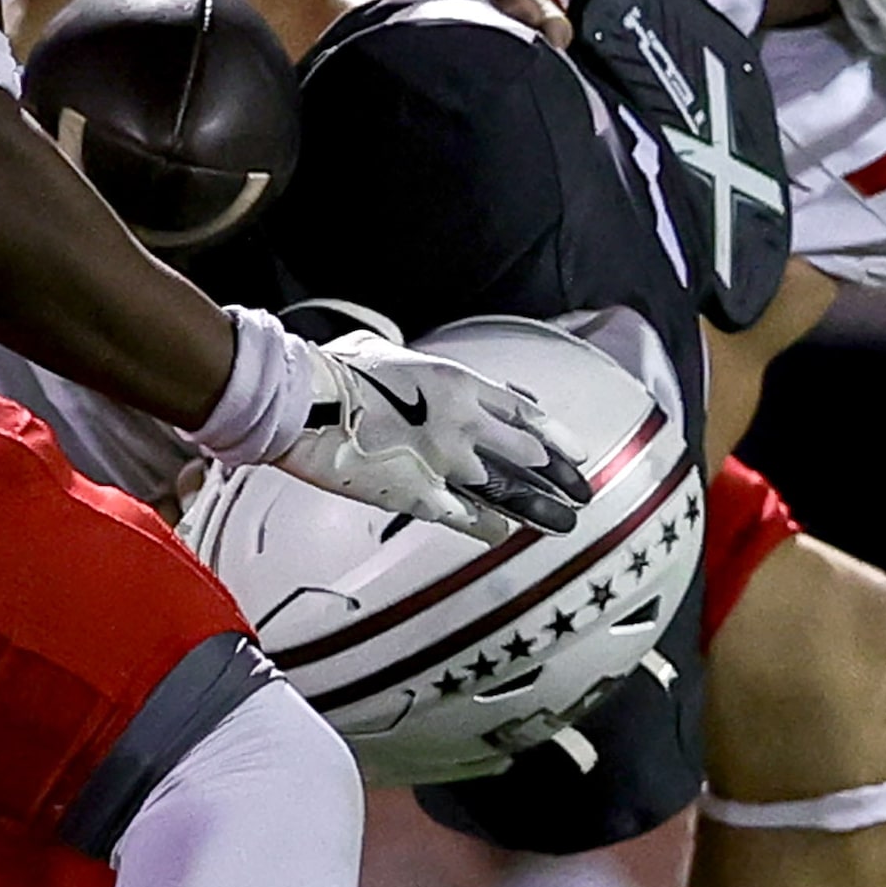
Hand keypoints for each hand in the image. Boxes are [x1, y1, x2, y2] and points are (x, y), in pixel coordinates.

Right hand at [277, 329, 590, 543]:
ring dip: (539, 510)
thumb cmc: (335, 370)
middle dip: (558, 477)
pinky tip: (500, 535)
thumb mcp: (384, 351)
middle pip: (526, 454)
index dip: (553, 435)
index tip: (576, 452)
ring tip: (564, 523)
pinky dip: (487, 528)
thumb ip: (410, 364)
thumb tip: (407, 365)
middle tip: (580, 493)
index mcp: (456, 382)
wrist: (305, 402)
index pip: (523, 411)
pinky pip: (465, 518)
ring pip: (507, 491)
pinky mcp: (417, 496)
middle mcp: (462, 423)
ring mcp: (443, 463)